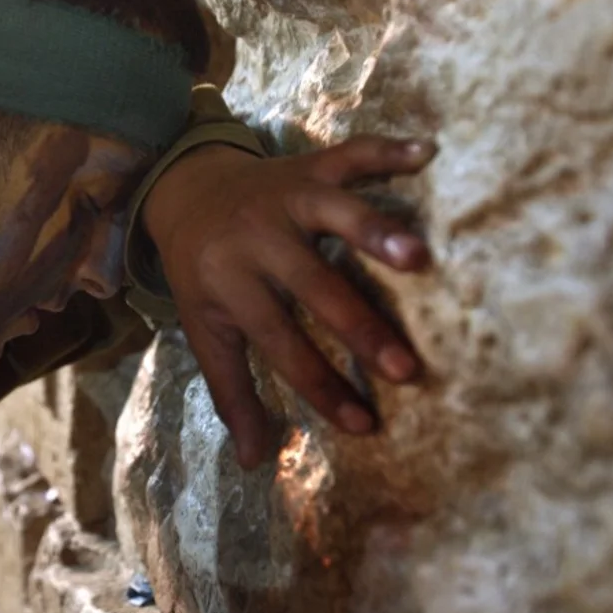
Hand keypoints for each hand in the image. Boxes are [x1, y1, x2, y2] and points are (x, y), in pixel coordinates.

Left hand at [142, 137, 435, 467]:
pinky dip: (388, 151)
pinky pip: (350, 155)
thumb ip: (230, 392)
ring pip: (333, 211)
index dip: (320, 386)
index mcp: (229, 284)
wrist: (183, 189)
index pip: (280, 343)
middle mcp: (257, 239)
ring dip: (374, 231)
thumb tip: (253, 461)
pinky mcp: (308, 166)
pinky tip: (429, 153)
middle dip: (359, 328)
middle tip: (406, 368)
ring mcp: (285, 197)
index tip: (365, 424)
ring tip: (418, 257)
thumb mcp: (204, 330)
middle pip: (313, 286)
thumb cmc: (202, 273)